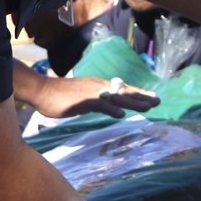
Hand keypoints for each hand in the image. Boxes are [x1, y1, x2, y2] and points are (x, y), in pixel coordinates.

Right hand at [21, 75, 158, 118]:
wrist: (42, 90)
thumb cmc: (60, 96)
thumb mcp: (84, 100)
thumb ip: (99, 104)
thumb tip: (114, 111)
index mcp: (99, 86)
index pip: (122, 90)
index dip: (138, 94)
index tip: (152, 98)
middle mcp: (99, 86)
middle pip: (124, 91)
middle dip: (142, 97)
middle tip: (158, 101)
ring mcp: (92, 92)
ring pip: (117, 97)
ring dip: (133, 102)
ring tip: (148, 106)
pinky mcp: (83, 100)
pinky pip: (100, 104)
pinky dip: (111, 108)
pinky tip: (120, 114)